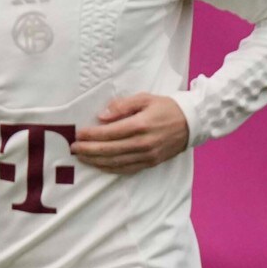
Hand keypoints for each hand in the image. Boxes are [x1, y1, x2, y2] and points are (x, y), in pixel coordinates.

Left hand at [72, 93, 188, 174]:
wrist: (193, 122)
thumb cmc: (166, 108)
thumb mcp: (145, 99)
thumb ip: (122, 105)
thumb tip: (102, 116)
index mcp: (141, 125)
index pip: (110, 132)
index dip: (92, 135)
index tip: (78, 134)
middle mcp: (143, 143)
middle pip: (109, 149)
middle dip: (88, 150)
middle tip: (73, 148)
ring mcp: (148, 155)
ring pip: (116, 162)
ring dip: (96, 161)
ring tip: (81, 157)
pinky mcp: (151, 163)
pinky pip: (126, 169)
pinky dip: (110, 168)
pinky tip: (99, 165)